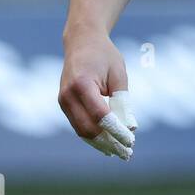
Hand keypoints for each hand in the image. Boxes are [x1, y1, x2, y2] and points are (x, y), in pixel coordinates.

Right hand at [59, 31, 136, 159]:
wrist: (81, 41)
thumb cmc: (104, 55)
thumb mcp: (118, 74)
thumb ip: (122, 100)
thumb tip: (129, 127)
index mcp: (82, 84)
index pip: (100, 115)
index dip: (115, 131)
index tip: (131, 141)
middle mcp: (67, 95)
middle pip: (87, 128)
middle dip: (108, 142)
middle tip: (127, 153)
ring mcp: (63, 101)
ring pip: (81, 130)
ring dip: (100, 143)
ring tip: (119, 152)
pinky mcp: (64, 104)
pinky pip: (78, 124)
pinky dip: (93, 135)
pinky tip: (107, 143)